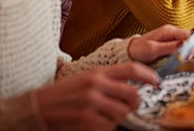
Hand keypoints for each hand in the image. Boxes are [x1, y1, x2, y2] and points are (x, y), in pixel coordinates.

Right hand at [36, 62, 158, 130]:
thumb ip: (108, 79)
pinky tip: (96, 123)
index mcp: (98, 72)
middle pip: (133, 94)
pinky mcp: (85, 119)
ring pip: (122, 112)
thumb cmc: (64, 93)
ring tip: (107, 115)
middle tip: (133, 106)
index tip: (157, 82)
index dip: (149, 76)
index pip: (132, 68)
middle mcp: (96, 85)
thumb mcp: (86, 78)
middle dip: (136, 103)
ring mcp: (91, 102)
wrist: (36, 107)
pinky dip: (106, 127)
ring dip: (119, 117)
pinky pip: (108, 126)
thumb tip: (134, 84)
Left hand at [128, 24, 190, 64]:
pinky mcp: (170, 44)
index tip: (188, 55)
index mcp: (168, 30)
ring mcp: (171, 38)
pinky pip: (180, 48)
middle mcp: (172, 32)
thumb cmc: (139, 49)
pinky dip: (180, 54)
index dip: (191, 44)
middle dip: (189, 49)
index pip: (188, 34)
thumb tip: (185, 44)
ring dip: (185, 52)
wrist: (130, 51)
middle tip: (184, 60)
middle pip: (189, 39)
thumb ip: (170, 47)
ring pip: (186, 44)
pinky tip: (175, 60)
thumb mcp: (153, 49)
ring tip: (178, 60)